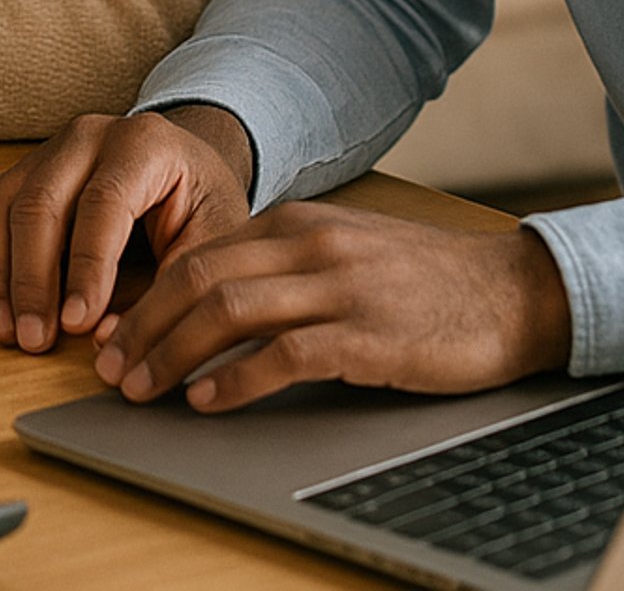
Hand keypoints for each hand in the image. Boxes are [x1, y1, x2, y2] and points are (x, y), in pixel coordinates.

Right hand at [0, 107, 252, 353]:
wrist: (184, 167)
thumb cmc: (198, 206)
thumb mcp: (213, 240)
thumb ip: (169, 288)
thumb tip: (105, 339)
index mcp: (143, 143)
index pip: (104, 202)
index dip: (87, 267)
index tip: (78, 324)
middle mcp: (87, 136)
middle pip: (41, 202)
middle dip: (32, 279)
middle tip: (33, 339)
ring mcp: (46, 150)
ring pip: (0, 206)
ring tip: (6, 329)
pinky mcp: (19, 173)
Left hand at [91, 201, 572, 409]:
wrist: (511, 290)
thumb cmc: (423, 279)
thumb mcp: (343, 249)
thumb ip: (282, 264)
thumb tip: (211, 299)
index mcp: (298, 223)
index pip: (199, 253)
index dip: (147, 295)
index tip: (115, 330)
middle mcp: (310, 246)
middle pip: (199, 277)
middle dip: (144, 324)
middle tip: (111, 365)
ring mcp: (339, 288)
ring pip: (228, 310)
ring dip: (173, 352)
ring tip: (142, 387)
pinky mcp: (368, 336)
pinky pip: (284, 354)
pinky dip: (236, 379)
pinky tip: (208, 400)